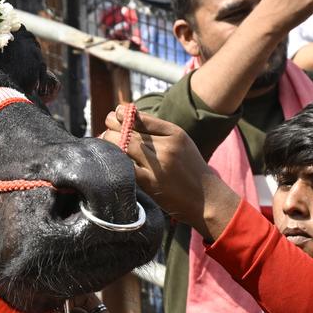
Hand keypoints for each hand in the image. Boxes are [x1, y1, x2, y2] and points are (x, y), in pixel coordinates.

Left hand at [99, 108, 236, 226]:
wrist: (208, 199)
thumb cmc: (189, 170)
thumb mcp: (181, 144)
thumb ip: (159, 132)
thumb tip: (127, 119)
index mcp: (175, 134)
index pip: (142, 118)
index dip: (124, 114)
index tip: (116, 113)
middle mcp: (167, 146)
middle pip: (130, 131)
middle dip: (113, 127)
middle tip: (106, 127)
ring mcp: (159, 164)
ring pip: (125, 145)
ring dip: (110, 142)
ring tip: (105, 141)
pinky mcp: (151, 182)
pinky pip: (126, 166)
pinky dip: (115, 160)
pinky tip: (111, 159)